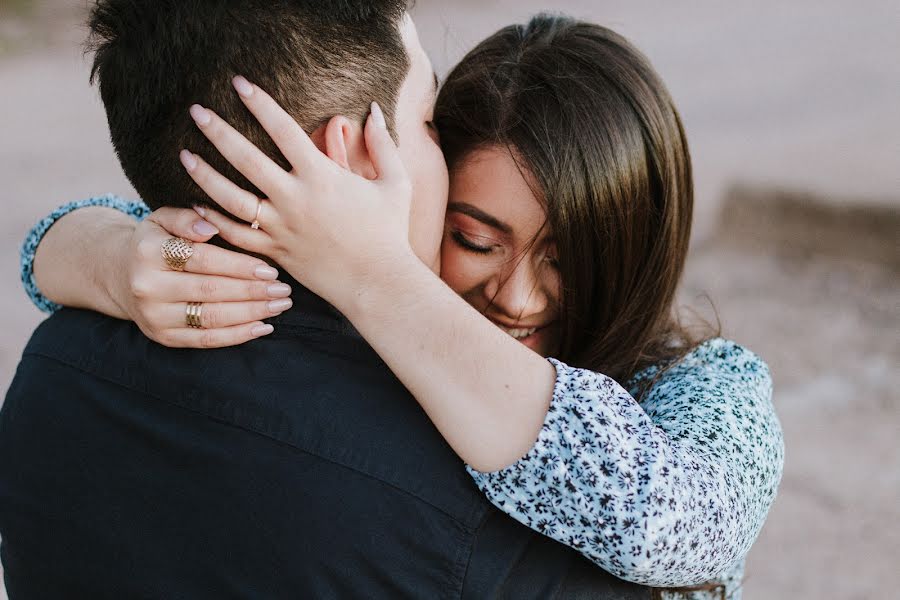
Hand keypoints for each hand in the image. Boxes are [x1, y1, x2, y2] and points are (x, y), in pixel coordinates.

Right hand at [110, 206, 293, 347]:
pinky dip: (238, 336)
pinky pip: (206, 340)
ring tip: (279, 305)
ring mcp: (154, 316)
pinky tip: (263, 326)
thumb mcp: (163, 219)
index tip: (270, 269)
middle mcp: (147, 287)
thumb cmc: (155, 242)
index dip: (239, 266)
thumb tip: (210, 227)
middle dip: (253, 291)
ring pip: (212, 318)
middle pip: (211, 291)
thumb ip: (187, 218)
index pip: (203, 260)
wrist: (120, 275)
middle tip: (284, 290)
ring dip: (252, 313)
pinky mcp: (163, 337)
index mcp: (148, 251)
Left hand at [178, 76, 414, 310]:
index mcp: (323, 177)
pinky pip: (237, 235)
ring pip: (231, 199)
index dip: (260, 103)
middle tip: (196, 111)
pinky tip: (197, 205)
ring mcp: (282, 228)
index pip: (283, 130)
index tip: (239, 84)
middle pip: (246, 159)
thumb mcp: (396, 184)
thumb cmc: (390, 233)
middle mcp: (296, 200)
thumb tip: (375, 110)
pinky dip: (214, 221)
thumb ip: (383, 145)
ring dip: (205, 175)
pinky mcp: (276, 253)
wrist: (378, 284)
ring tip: (185, 155)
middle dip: (218, 132)